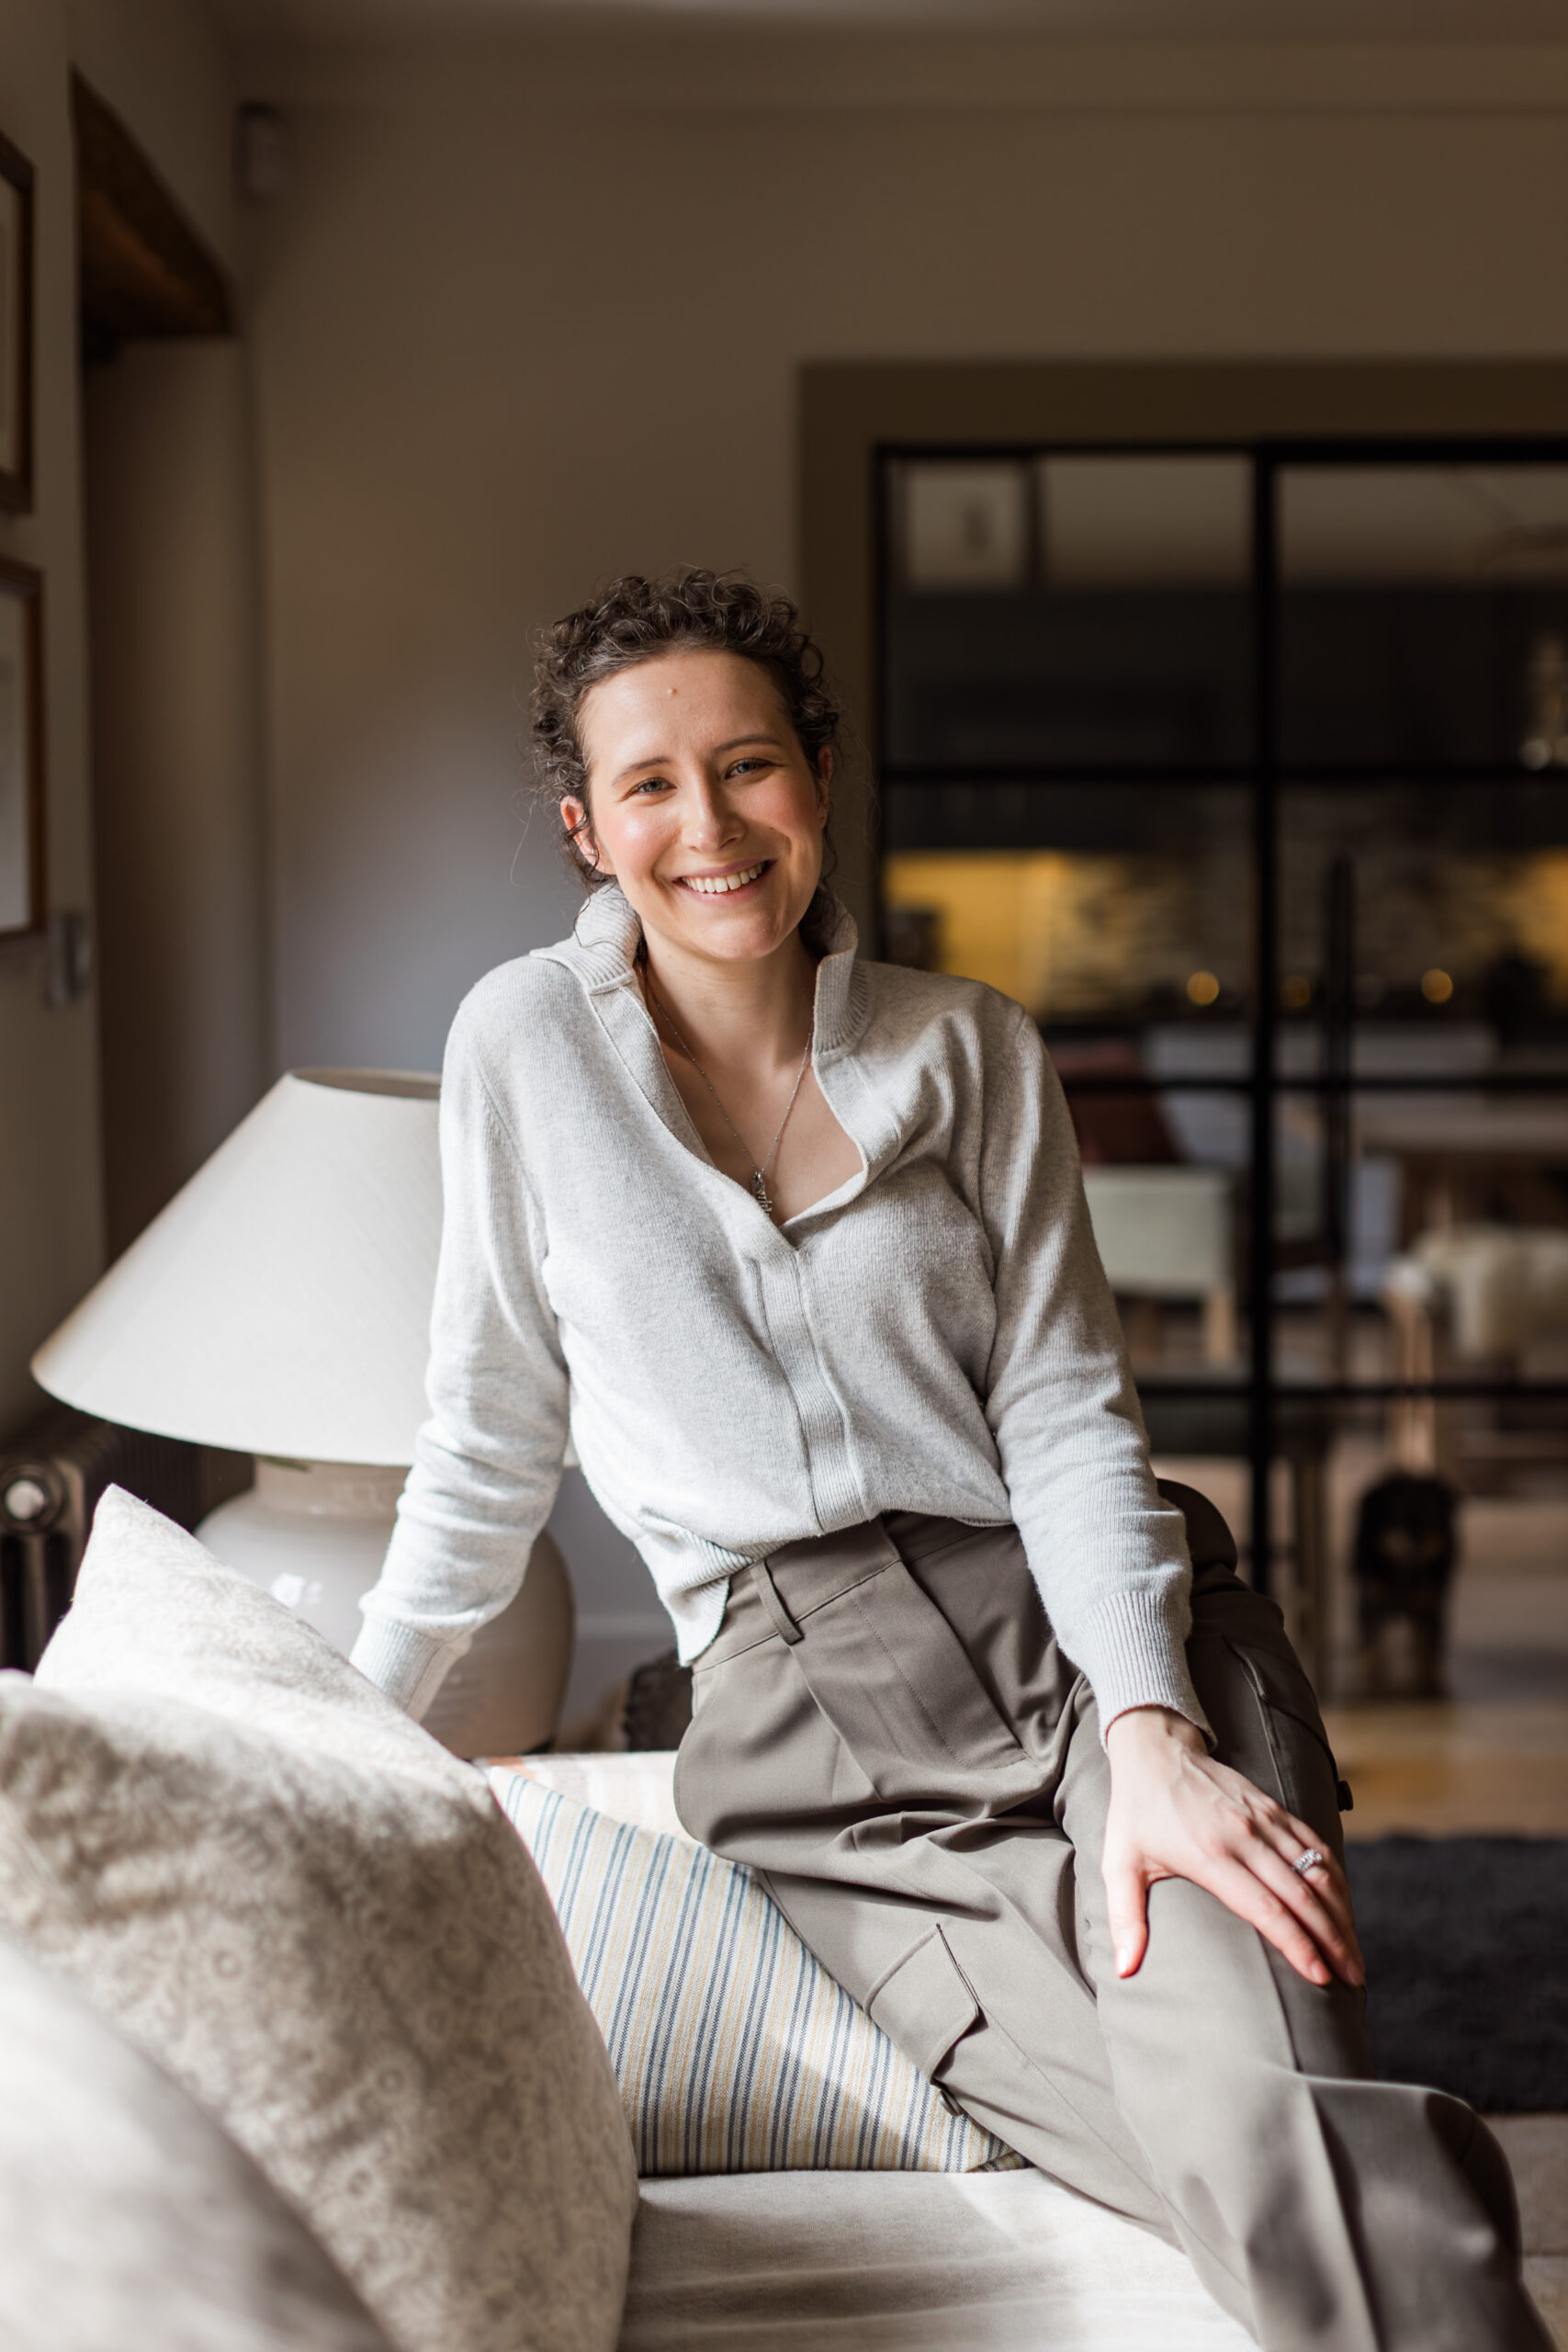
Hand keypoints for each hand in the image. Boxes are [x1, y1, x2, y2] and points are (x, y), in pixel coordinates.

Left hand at [1101, 1705, 1364, 1989]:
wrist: (1156, 1750)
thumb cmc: (1136, 1813)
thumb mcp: (1120, 1864)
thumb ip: (1125, 1919)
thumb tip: (1124, 1970)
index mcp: (1209, 1855)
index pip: (1265, 1907)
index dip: (1296, 1943)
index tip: (1320, 1976)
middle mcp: (1243, 1837)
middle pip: (1301, 1895)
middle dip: (1333, 1940)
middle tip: (1353, 1978)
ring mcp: (1263, 1820)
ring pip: (1317, 1870)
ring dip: (1341, 1914)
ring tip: (1355, 1954)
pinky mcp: (1274, 1809)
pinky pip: (1315, 1845)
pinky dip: (1336, 1878)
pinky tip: (1345, 1907)